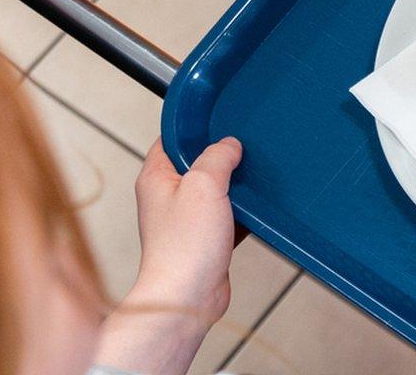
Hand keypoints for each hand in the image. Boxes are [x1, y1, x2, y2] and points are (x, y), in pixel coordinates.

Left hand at [95, 138, 241, 374]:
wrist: (188, 296)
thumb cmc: (184, 247)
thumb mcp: (203, 185)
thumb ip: (217, 157)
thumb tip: (229, 144)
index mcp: (156, 178)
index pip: (171, 138)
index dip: (195, 127)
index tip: (220, 118)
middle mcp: (168, 196)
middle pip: (199, 162)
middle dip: (224, 156)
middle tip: (245, 147)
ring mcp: (187, 218)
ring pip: (217, 189)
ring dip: (237, 184)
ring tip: (255, 176)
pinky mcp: (206, 238)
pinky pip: (229, 214)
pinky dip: (244, 210)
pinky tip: (259, 207)